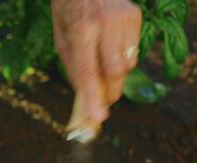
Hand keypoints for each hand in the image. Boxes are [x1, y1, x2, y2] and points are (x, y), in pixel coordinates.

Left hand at [52, 0, 141, 123]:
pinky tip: (110, 44)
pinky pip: (134, 52)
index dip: (93, 97)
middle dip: (109, 93)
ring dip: (115, 74)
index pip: (88, 71)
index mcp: (80, 30)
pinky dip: (123, 57)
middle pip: (115, 73)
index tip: (97, 117)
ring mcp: (123, 19)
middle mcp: (104, 24)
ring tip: (101, 60)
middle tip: (102, 103)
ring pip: (127, 66)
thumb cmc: (68, 12)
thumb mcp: (61, 39)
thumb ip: (74, 69)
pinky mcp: (135, 16)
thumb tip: (86, 98)